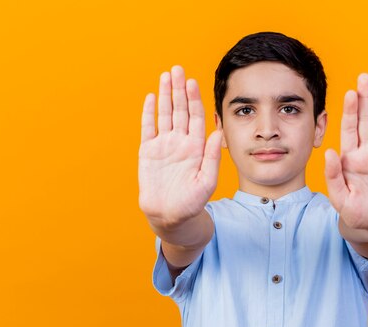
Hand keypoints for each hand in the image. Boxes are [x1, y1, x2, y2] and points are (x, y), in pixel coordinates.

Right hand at [139, 65, 222, 226]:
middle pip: (180, 110)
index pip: (196, 117)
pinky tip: (152, 97)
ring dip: (165, 95)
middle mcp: (180, 142)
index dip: (194, 100)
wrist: (170, 216)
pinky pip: (148, 128)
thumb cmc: (192, 203)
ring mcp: (164, 145)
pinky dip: (149, 112)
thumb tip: (218, 133)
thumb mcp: (206, 181)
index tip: (193, 83)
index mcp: (196, 147)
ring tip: (166, 76)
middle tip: (179, 69)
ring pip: (165, 114)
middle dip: (180, 90)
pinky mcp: (148, 152)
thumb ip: (212, 157)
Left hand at [324, 74, 367, 235]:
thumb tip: (330, 152)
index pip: (350, 129)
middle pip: (366, 120)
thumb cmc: (353, 212)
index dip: (350, 111)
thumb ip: (333, 175)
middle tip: (364, 77)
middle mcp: (366, 152)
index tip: (349, 93)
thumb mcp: (339, 196)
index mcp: (349, 158)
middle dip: (365, 99)